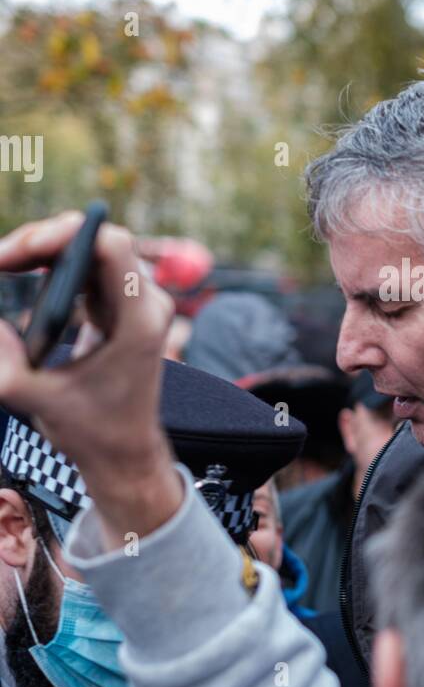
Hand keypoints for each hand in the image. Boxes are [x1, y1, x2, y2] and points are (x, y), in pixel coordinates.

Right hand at [0, 211, 182, 545]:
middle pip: (98, 241)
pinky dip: (54, 263)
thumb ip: (4, 361)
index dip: (65, 233)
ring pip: (91, 249)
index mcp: (139, 321)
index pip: (112, 248)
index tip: (23, 250)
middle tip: (3, 258)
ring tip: (5, 262)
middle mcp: (146, 304)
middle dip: (45, 239)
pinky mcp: (122, 307)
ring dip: (47, 248)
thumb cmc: (92, 430)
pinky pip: (89, 267)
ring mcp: (137, 303)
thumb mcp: (36, 397)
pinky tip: (21, 269)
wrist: (124, 453)